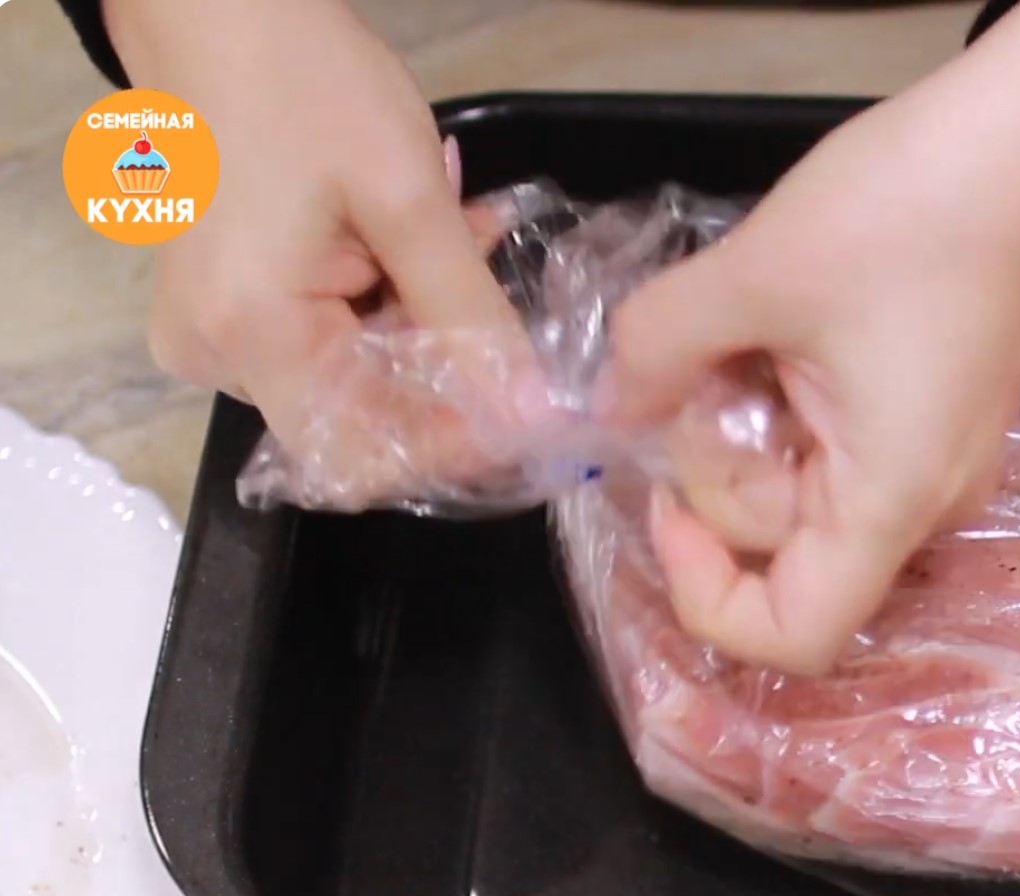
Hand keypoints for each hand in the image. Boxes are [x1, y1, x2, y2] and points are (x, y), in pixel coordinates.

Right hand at [108, 0, 528, 502]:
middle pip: (362, 419)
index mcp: (251, 333)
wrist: (216, 10)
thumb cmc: (304, 84)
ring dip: (428, 326)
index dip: (451, 449)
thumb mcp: (408, 200)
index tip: (526, 416)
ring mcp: (217, 333)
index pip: (361, 454)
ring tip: (459, 233)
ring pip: (356, 378)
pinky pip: (329, 339)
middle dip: (450, 374)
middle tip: (505, 301)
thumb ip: (470, 315)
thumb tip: (532, 411)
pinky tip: (420, 238)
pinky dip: (391, 302)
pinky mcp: (231, 307)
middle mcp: (218, 355)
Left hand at [609, 0, 1019, 673]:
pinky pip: (836, 450)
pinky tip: (778, 327)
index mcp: (891, 498)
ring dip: (747, 427)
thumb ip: (657, 352)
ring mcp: (936, 463)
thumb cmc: (912, 209)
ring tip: (745, 326)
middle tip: (697, 361)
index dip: (704, 593)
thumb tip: (611, 404)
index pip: (793, 635)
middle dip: (716, 468)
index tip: (663, 498)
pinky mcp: (933, 419)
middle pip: (786, 553)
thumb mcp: (754, 272)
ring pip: (805, 496)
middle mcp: (926, 504)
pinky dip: (785, 405)